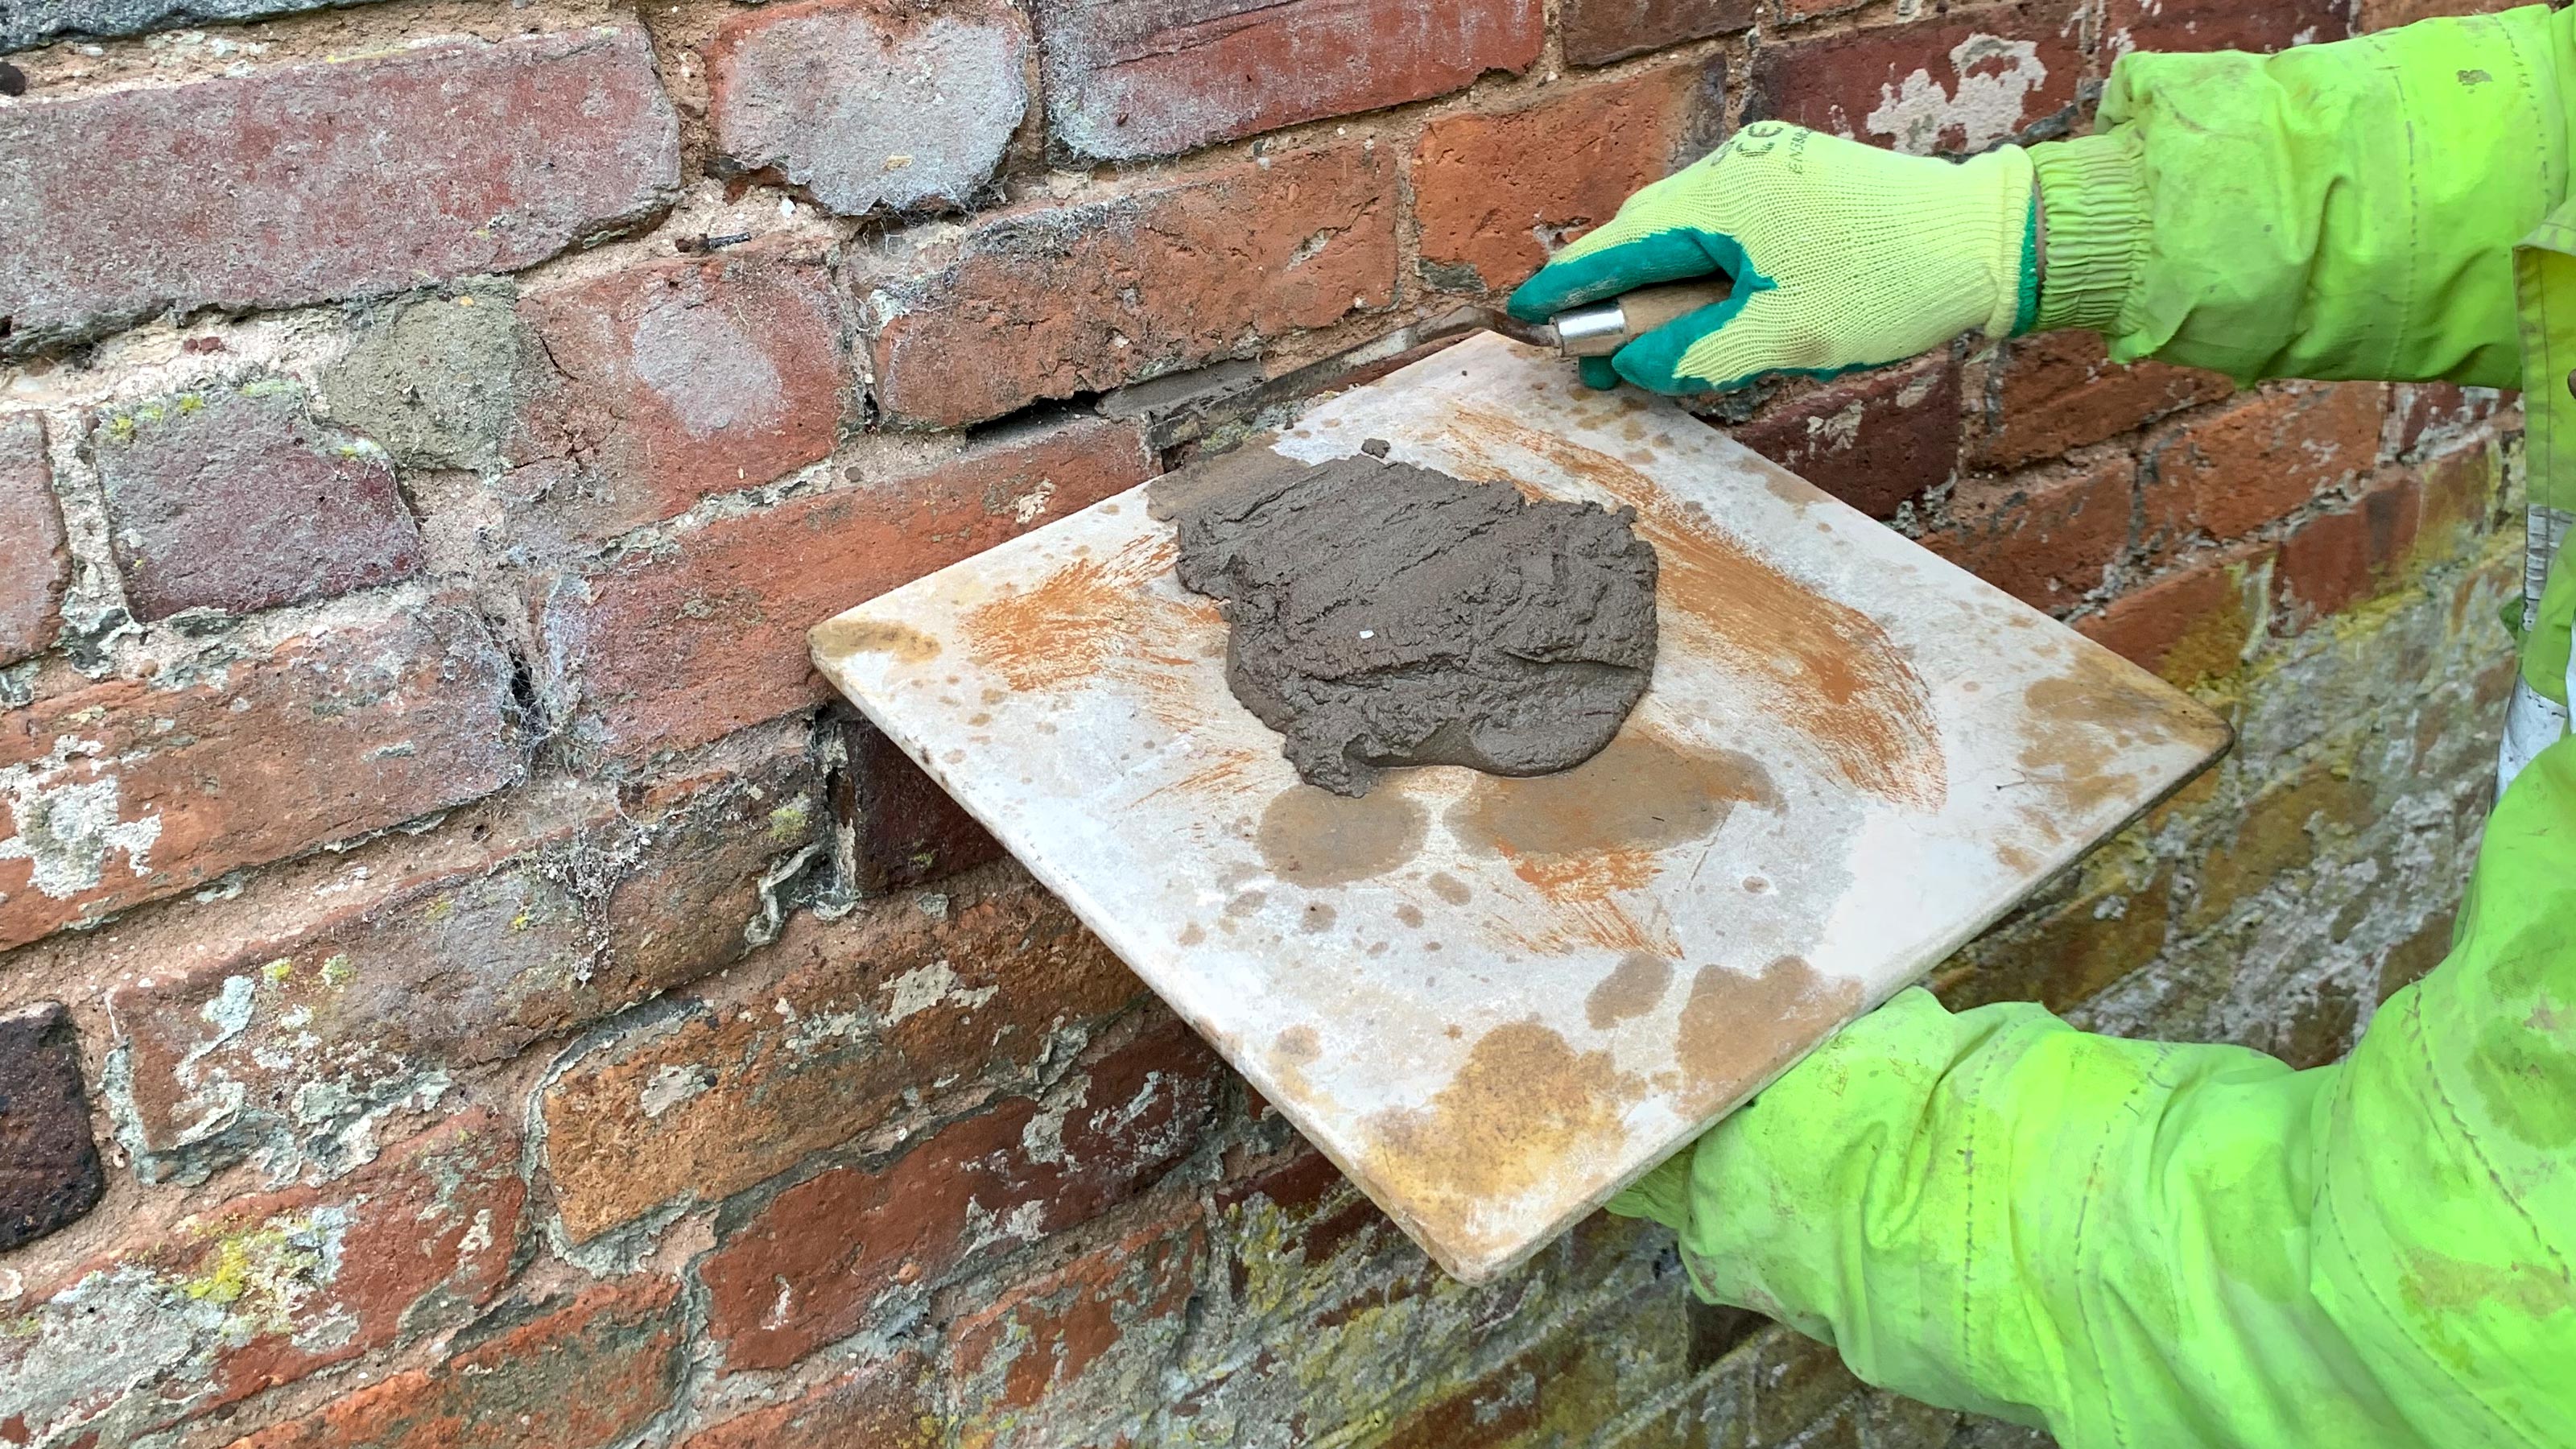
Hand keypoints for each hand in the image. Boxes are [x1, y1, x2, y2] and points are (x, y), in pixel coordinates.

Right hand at [1507, 122, 2039, 393]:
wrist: (1991, 241)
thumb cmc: (1891, 284)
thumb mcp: (1781, 338)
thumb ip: (1691, 353)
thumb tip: (1629, 366)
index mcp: (1722, 198)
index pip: (1617, 245)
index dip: (1565, 287)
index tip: (1521, 316)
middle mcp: (1737, 170)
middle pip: (1646, 236)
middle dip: (1615, 300)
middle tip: (1596, 363)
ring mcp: (1771, 170)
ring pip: (1688, 236)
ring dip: (1665, 292)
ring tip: (1657, 351)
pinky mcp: (1800, 183)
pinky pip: (1729, 231)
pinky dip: (1708, 274)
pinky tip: (1716, 317)